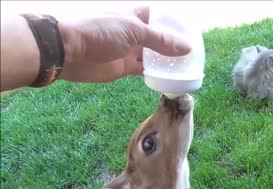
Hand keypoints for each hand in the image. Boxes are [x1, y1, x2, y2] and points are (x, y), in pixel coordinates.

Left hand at [58, 7, 190, 82]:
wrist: (69, 51)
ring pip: (153, 56)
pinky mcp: (123, 67)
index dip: (174, 23)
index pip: (159, 16)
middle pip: (158, 38)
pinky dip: (155, 74)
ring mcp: (128, 50)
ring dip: (166, 61)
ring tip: (185, 68)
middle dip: (173, 45)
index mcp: (134, 15)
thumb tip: (187, 47)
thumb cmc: (99, 32)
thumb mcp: (134, 31)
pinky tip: (168, 78)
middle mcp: (133, 31)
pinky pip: (144, 70)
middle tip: (192, 54)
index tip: (190, 32)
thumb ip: (161, 40)